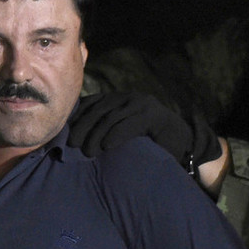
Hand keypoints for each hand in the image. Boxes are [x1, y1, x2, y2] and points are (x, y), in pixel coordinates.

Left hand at [69, 92, 220, 166]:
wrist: (183, 144)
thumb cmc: (148, 143)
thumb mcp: (122, 133)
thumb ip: (104, 129)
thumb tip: (74, 139)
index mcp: (119, 99)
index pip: (92, 103)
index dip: (77, 117)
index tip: (64, 132)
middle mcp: (129, 98)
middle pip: (98, 110)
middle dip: (83, 127)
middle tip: (72, 144)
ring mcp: (142, 104)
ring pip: (111, 117)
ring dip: (96, 135)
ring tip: (88, 151)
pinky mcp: (153, 115)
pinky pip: (130, 124)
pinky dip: (116, 135)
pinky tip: (107, 146)